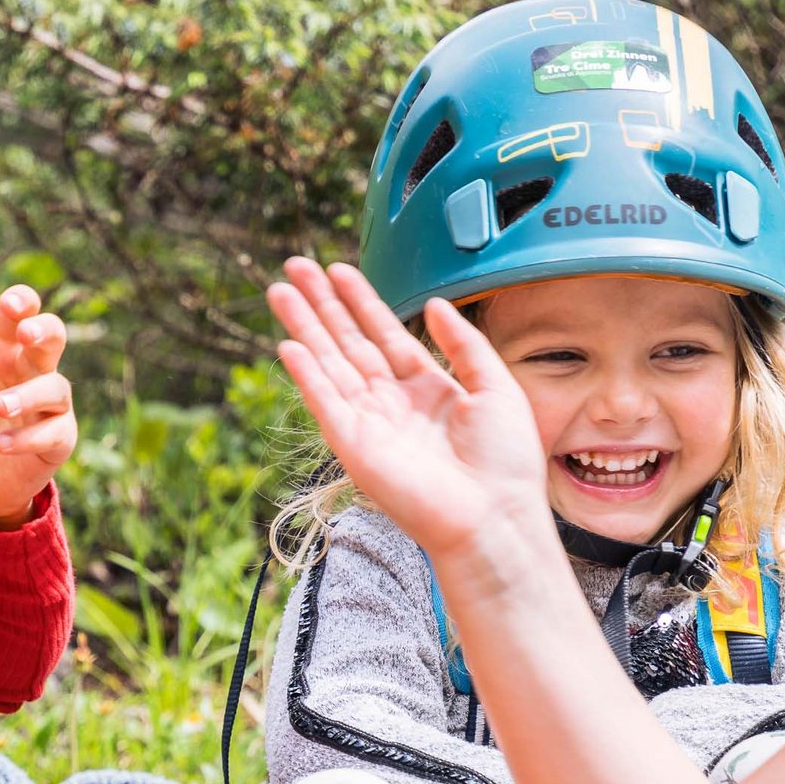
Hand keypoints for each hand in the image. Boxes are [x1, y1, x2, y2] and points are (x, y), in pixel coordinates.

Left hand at [0, 284, 76, 528]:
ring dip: (29, 394)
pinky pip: (54, 432)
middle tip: (27, 334)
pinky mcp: (56, 439)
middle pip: (53, 337)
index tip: (12, 304)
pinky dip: (28, 437)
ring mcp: (46, 405)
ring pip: (56, 387)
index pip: (15, 317)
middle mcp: (27, 372)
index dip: (21, 302)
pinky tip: (0, 444)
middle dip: (45, 330)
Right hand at [266, 258, 550, 560]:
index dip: (360, 301)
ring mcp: (369, 422)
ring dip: (303, 327)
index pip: (384, 334)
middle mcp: (392, 403)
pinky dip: (305, 373)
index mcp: (427, 388)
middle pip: (348, 342)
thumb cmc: (504, 463)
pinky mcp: (353, 445)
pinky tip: (288, 344)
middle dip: (321, 304)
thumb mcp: (496, 387)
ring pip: (329, 362)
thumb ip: (465, 343)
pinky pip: (324, 401)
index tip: (338, 271)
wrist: (493, 516)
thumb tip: (436, 304)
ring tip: (280, 291)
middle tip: (295, 267)